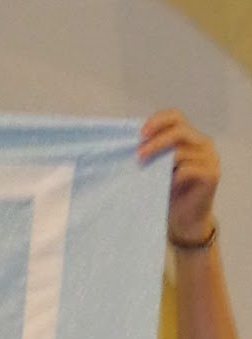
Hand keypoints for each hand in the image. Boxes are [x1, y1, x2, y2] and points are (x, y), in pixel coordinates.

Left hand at [138, 111, 217, 243]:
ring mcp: (209, 158)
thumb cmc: (168, 195)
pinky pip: (188, 169)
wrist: (184, 222)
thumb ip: (152, 155)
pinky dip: (173, 177)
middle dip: (156, 141)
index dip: (157, 121)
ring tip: (145, 173)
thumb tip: (127, 146)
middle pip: (179, 130)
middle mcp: (203, 144)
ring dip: (160, 161)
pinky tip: (165, 187)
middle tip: (138, 155)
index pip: (176, 117)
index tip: (139, 134)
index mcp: (190, 137)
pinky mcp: (211, 175)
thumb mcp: (158, 170)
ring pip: (182, 151)